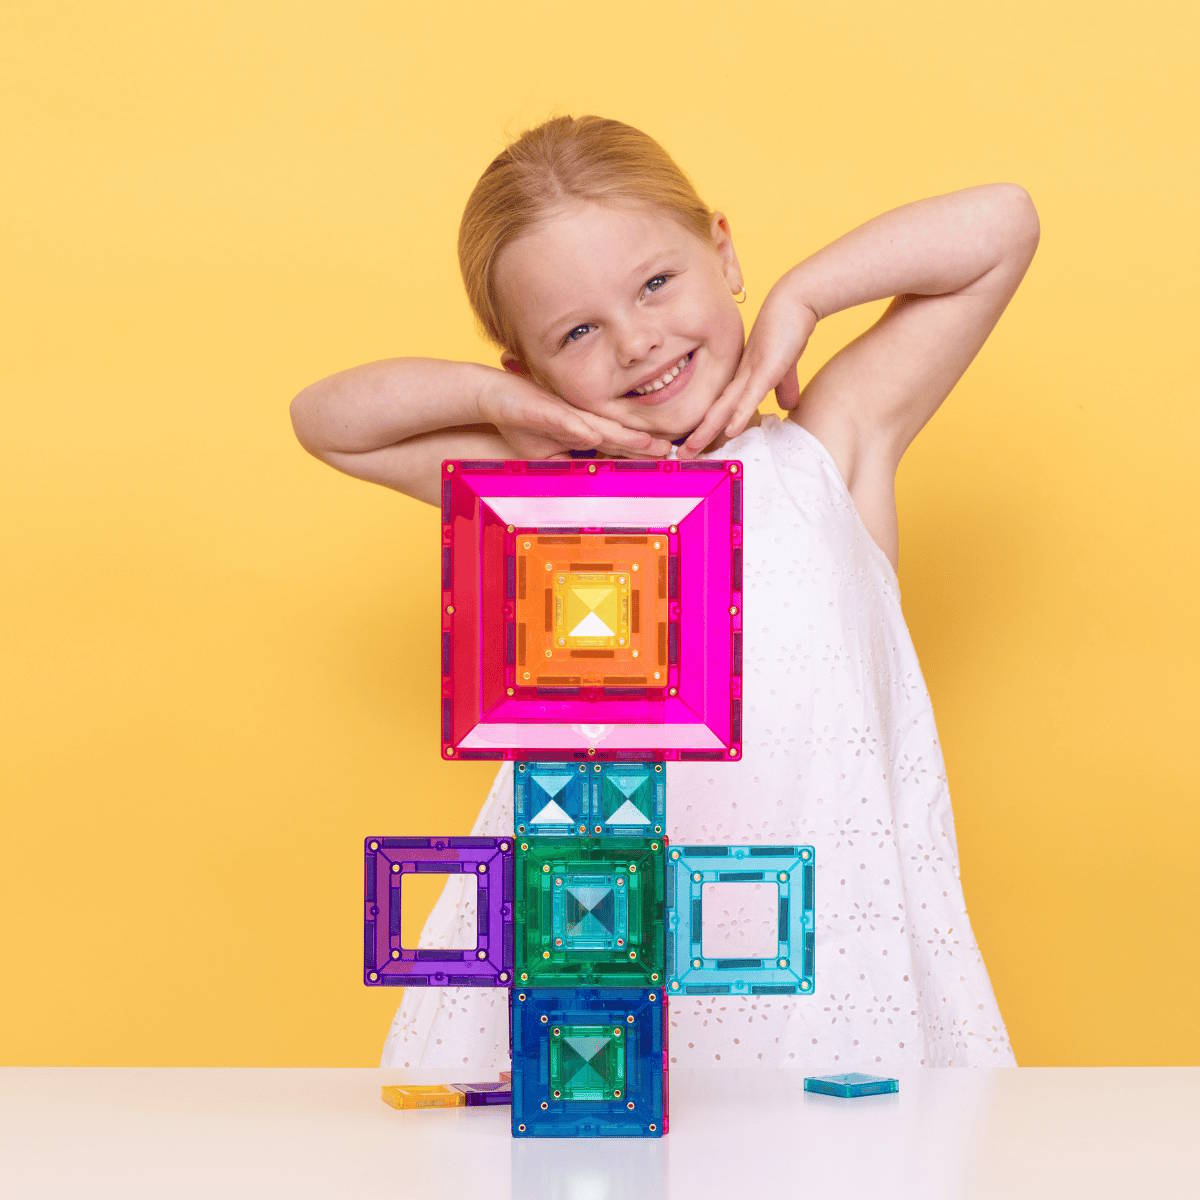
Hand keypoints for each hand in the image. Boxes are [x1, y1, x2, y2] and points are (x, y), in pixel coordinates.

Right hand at [478, 369, 671, 458]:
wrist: (494, 397)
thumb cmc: (523, 423)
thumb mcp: (549, 454)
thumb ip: (571, 465)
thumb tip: (588, 480)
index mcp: (584, 430)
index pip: (617, 445)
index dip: (640, 454)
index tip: (665, 462)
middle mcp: (581, 420)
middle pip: (618, 435)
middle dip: (645, 445)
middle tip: (671, 452)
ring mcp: (565, 414)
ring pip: (599, 426)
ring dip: (623, 435)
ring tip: (647, 443)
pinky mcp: (546, 409)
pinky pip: (564, 420)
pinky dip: (579, 428)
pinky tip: (593, 435)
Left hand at [677, 281, 819, 458]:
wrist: (795, 302)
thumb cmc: (787, 331)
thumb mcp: (784, 368)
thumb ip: (784, 387)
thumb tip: (787, 406)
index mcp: (742, 378)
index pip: (720, 408)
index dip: (707, 427)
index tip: (695, 445)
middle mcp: (740, 377)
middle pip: (713, 411)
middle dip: (696, 434)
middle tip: (679, 455)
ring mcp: (750, 373)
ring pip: (724, 407)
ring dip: (706, 429)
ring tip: (690, 448)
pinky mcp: (766, 369)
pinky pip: (749, 395)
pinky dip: (738, 414)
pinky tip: (728, 430)